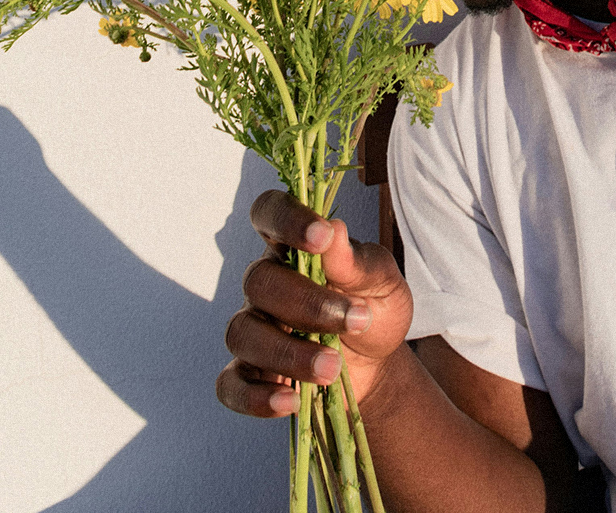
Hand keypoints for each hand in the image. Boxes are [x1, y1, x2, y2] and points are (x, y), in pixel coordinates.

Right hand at [216, 189, 412, 417]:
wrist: (377, 364)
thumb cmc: (375, 309)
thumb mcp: (384, 284)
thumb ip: (359, 262)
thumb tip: (335, 231)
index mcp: (295, 247)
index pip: (270, 213)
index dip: (287, 219)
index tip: (321, 236)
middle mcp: (266, 284)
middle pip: (258, 281)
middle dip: (306, 303)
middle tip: (353, 321)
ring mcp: (254, 328)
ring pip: (243, 333)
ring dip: (288, 353)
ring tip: (332, 368)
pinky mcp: (251, 373)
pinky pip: (231, 385)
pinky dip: (255, 397)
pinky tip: (290, 402)